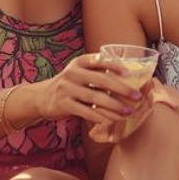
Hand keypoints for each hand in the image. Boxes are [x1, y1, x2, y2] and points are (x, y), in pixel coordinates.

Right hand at [29, 53, 152, 137]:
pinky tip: (111, 120)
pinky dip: (100, 116)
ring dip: (115, 106)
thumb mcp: (79, 72)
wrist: (41, 97)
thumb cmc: (69, 85)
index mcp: (79, 62)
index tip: (129, 73)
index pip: (99, 59)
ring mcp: (66, 88)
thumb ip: (97, 73)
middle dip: (122, 89)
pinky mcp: (63, 104)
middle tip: (137, 96)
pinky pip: (86, 111)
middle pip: (102, 80)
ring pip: (96, 98)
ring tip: (128, 111)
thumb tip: (127, 79)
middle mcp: (72, 73)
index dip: (115, 65)